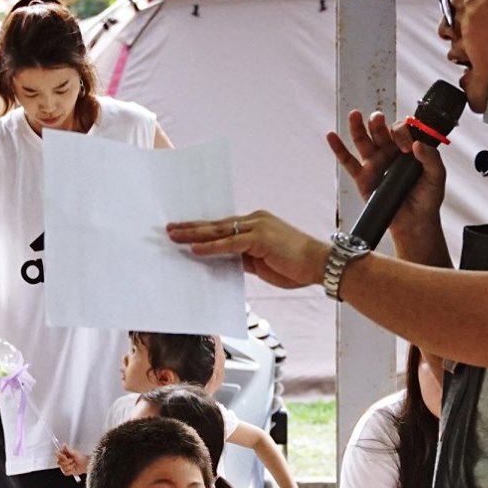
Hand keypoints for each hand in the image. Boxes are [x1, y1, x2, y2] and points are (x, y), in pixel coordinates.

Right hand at [55, 444, 88, 477]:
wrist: (86, 464)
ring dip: (70, 466)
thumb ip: (68, 449)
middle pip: (58, 462)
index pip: (56, 454)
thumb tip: (64, 444)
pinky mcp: (66, 471)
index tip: (65, 457)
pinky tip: (74, 469)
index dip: (60, 456)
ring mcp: (64, 466)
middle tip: (72, 460)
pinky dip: (71, 471)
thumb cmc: (81, 457)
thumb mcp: (74, 453)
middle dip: (67, 462)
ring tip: (74, 464)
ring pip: (63, 468)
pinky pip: (65, 473)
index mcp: (64, 454)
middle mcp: (63, 460)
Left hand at [165, 211, 328, 291]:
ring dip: (194, 234)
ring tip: (173, 236)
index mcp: (256, 225)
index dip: (202, 230)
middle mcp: (255, 221)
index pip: (223, 226)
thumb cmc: (295, 266)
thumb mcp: (262, 263)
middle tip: (169, 229)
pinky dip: (211, 246)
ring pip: (219, 230)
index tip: (182, 232)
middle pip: (216, 224)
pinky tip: (194, 249)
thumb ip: (243, 259)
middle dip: (191, 227)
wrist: (318, 264)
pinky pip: (229, 243)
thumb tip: (223, 262)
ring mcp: (257, 227)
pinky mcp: (259, 239)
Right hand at [328, 109, 446, 228]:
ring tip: (355, 115)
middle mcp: (389, 153)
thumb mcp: (437, 177)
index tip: (407, 147)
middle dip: (377, 123)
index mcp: (407, 149)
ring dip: (358, 127)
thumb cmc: (427, 198)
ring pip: (363, 141)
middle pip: (380, 131)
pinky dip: (338, 149)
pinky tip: (332, 136)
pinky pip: (348, 162)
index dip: (402, 133)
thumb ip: (431, 158)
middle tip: (378, 119)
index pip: (401, 131)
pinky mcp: (363, 178)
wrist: (414, 221)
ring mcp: (374, 164)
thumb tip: (418, 144)